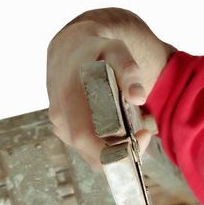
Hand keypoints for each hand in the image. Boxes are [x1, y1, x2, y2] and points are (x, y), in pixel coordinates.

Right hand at [46, 9, 170, 168]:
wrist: (71, 48)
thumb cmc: (96, 51)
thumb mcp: (116, 51)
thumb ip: (128, 71)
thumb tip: (138, 97)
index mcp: (68, 97)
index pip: (86, 138)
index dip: (114, 148)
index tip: (143, 136)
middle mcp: (60, 116)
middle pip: (92, 155)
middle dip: (123, 154)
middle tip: (144, 135)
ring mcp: (60, 126)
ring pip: (92, 156)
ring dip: (116, 151)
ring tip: (134, 129)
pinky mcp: (65, 131)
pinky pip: (89, 151)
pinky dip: (108, 147)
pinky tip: (120, 130)